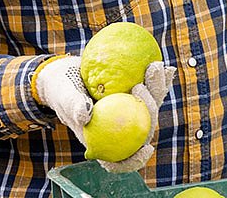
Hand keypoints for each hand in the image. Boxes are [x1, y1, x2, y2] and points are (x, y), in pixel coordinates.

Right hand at [34, 57, 175, 172]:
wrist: (67, 74)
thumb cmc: (62, 91)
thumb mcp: (64, 98)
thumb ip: (74, 106)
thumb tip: (86, 115)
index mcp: (103, 143)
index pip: (122, 161)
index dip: (137, 160)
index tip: (147, 148)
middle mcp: (121, 131)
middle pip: (143, 129)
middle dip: (151, 109)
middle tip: (139, 85)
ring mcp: (131, 115)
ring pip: (150, 108)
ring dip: (157, 89)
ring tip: (154, 68)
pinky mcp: (135, 98)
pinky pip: (149, 90)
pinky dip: (156, 80)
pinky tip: (164, 66)